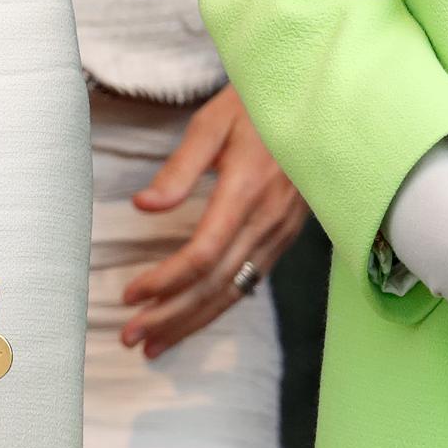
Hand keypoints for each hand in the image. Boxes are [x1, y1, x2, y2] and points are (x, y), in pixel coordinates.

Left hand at [120, 86, 307, 358]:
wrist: (316, 102)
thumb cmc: (256, 105)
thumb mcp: (213, 122)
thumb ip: (179, 168)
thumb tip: (143, 207)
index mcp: (247, 190)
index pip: (202, 254)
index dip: (165, 280)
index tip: (130, 294)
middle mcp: (268, 220)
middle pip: (215, 284)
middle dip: (171, 315)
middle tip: (130, 337)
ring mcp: (281, 232)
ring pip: (234, 291)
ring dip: (192, 321)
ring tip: (154, 344)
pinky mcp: (286, 236)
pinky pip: (250, 281)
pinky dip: (218, 305)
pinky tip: (193, 318)